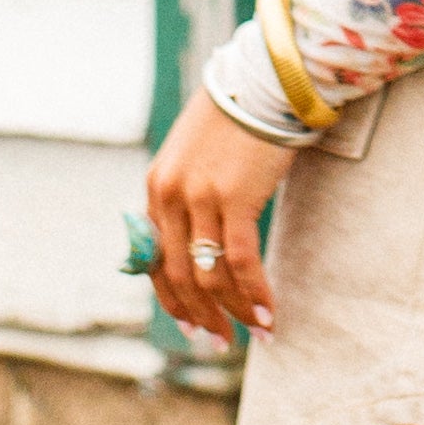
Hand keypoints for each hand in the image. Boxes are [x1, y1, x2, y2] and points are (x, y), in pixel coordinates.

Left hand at [142, 87, 298, 344]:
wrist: (263, 81)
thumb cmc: (236, 118)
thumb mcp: (195, 157)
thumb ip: (187, 196)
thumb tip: (196, 241)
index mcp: (155, 188)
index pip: (155, 260)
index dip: (173, 300)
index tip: (193, 325)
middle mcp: (169, 196)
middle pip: (179, 276)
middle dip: (201, 316)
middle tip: (220, 343)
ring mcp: (199, 197)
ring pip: (210, 275)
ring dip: (233, 312)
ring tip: (256, 335)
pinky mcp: (234, 198)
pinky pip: (242, 261)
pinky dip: (255, 294)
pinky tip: (269, 314)